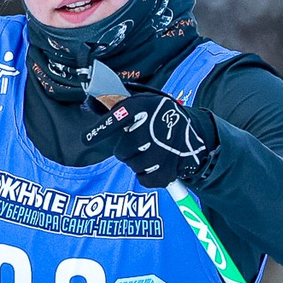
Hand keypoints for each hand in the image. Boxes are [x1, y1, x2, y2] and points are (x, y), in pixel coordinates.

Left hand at [84, 83, 220, 187]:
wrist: (196, 133)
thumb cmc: (162, 117)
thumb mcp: (145, 102)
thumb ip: (122, 105)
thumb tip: (96, 103)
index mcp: (143, 108)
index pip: (116, 120)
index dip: (100, 130)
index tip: (86, 139)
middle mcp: (152, 129)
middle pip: (121, 151)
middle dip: (125, 150)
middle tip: (137, 145)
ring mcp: (161, 151)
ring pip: (132, 165)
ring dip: (136, 162)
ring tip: (149, 153)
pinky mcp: (168, 170)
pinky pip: (145, 179)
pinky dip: (146, 175)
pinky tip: (154, 166)